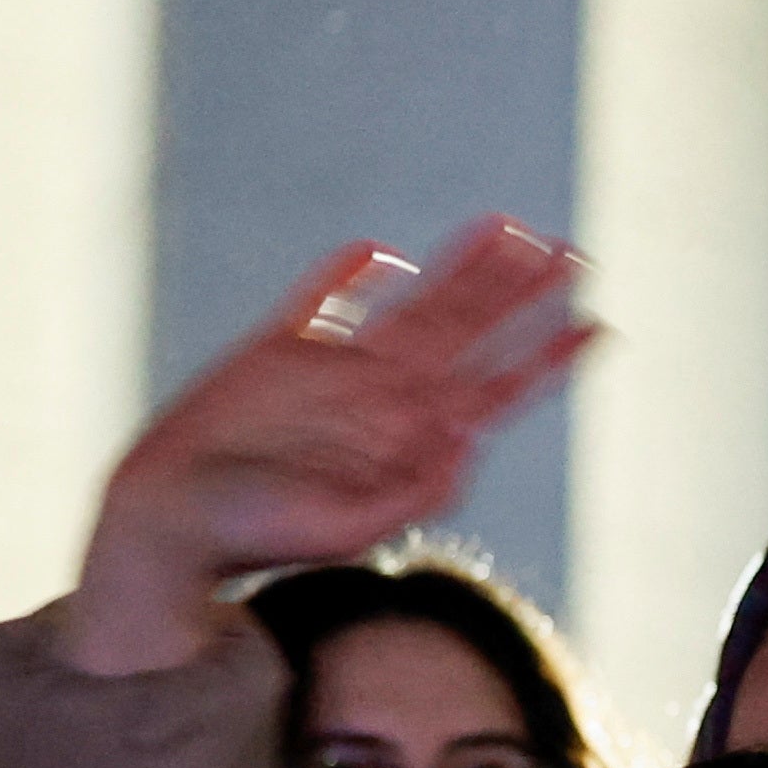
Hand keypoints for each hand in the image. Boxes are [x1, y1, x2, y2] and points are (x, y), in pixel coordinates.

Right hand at [71, 220, 588, 674]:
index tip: (599, 326)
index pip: (499, 390)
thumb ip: (413, 492)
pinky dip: (351, 273)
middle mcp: (385, 399)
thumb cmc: (254, 539)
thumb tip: (468, 444)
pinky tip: (385, 253)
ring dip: (465, 269)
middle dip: (523, 295)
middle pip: (471, 332)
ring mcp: (334, 371)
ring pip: (416, 306)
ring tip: (513, 228)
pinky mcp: (275, 353)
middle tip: (575, 252)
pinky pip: (323, 300)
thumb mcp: (346, 527)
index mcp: (411, 439)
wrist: (168, 525)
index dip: (549, 358)